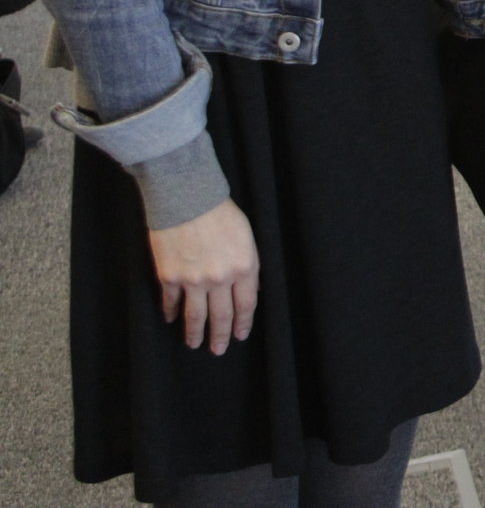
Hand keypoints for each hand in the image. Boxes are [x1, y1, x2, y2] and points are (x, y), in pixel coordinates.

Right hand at [147, 200, 258, 354]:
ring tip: (195, 344)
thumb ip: (249, 265)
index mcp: (244, 267)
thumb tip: (251, 289)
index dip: (243, 323)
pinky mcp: (169, 276)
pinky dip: (171, 313)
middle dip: (220, 336)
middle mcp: (219, 278)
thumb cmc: (221, 213)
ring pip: (195, 316)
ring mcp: (192, 280)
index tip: (240, 336)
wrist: (187, 198)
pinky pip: (171, 302)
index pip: (246, 305)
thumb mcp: (247, 237)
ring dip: (195, 333)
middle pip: (221, 316)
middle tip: (218, 350)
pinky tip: (171, 320)